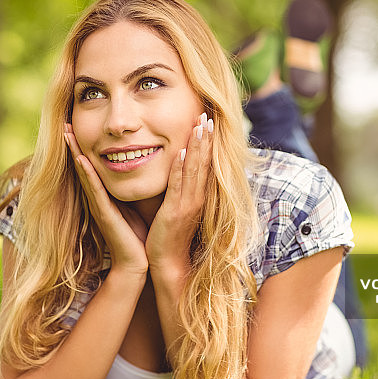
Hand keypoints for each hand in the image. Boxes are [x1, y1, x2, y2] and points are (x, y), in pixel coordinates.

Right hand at [64, 124, 148, 275]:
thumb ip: (129, 187)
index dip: (82, 144)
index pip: (92, 164)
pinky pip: (95, 190)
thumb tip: (138, 164)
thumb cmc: (136, 234)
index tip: (76, 123)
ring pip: (84, 173)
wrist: (137, 262)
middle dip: (73, 143)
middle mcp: (97, 197)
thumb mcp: (132, 203)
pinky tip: (81, 159)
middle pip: (82, 165)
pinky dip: (87, 174)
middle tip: (64, 121)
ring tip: (67, 133)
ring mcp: (98, 205)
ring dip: (75, 152)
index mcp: (104, 193)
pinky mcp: (104, 214)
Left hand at [146, 113, 213, 274]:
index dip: (207, 143)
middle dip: (206, 138)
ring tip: (200, 125)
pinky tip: (180, 152)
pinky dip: (180, 168)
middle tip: (208, 114)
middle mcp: (197, 198)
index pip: (205, 164)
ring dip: (197, 146)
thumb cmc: (170, 237)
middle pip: (205, 162)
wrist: (169, 264)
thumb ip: (179, 190)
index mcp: (198, 196)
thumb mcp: (177, 208)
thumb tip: (175, 170)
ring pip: (194, 170)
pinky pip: (178, 186)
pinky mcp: (174, 212)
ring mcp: (188, 205)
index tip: (208, 122)